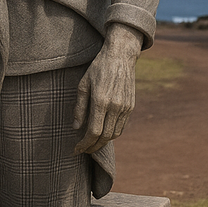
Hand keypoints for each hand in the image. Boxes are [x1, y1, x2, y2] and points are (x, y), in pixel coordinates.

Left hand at [73, 23, 141, 154]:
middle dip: (93, 147)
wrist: (120, 55)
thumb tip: (76, 128)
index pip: (93, 132)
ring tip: (92, 144)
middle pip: (105, 137)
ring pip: (115, 134)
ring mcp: (125, 107)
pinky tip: (103, 133)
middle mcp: (115, 106)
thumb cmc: (98, 68)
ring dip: (103, 142)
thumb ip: (79, 107)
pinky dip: (112, 134)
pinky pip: (122, 126)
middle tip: (83, 150)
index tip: (76, 149)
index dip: (84, 144)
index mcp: (101, 101)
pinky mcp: (131, 106)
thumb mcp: (83, 84)